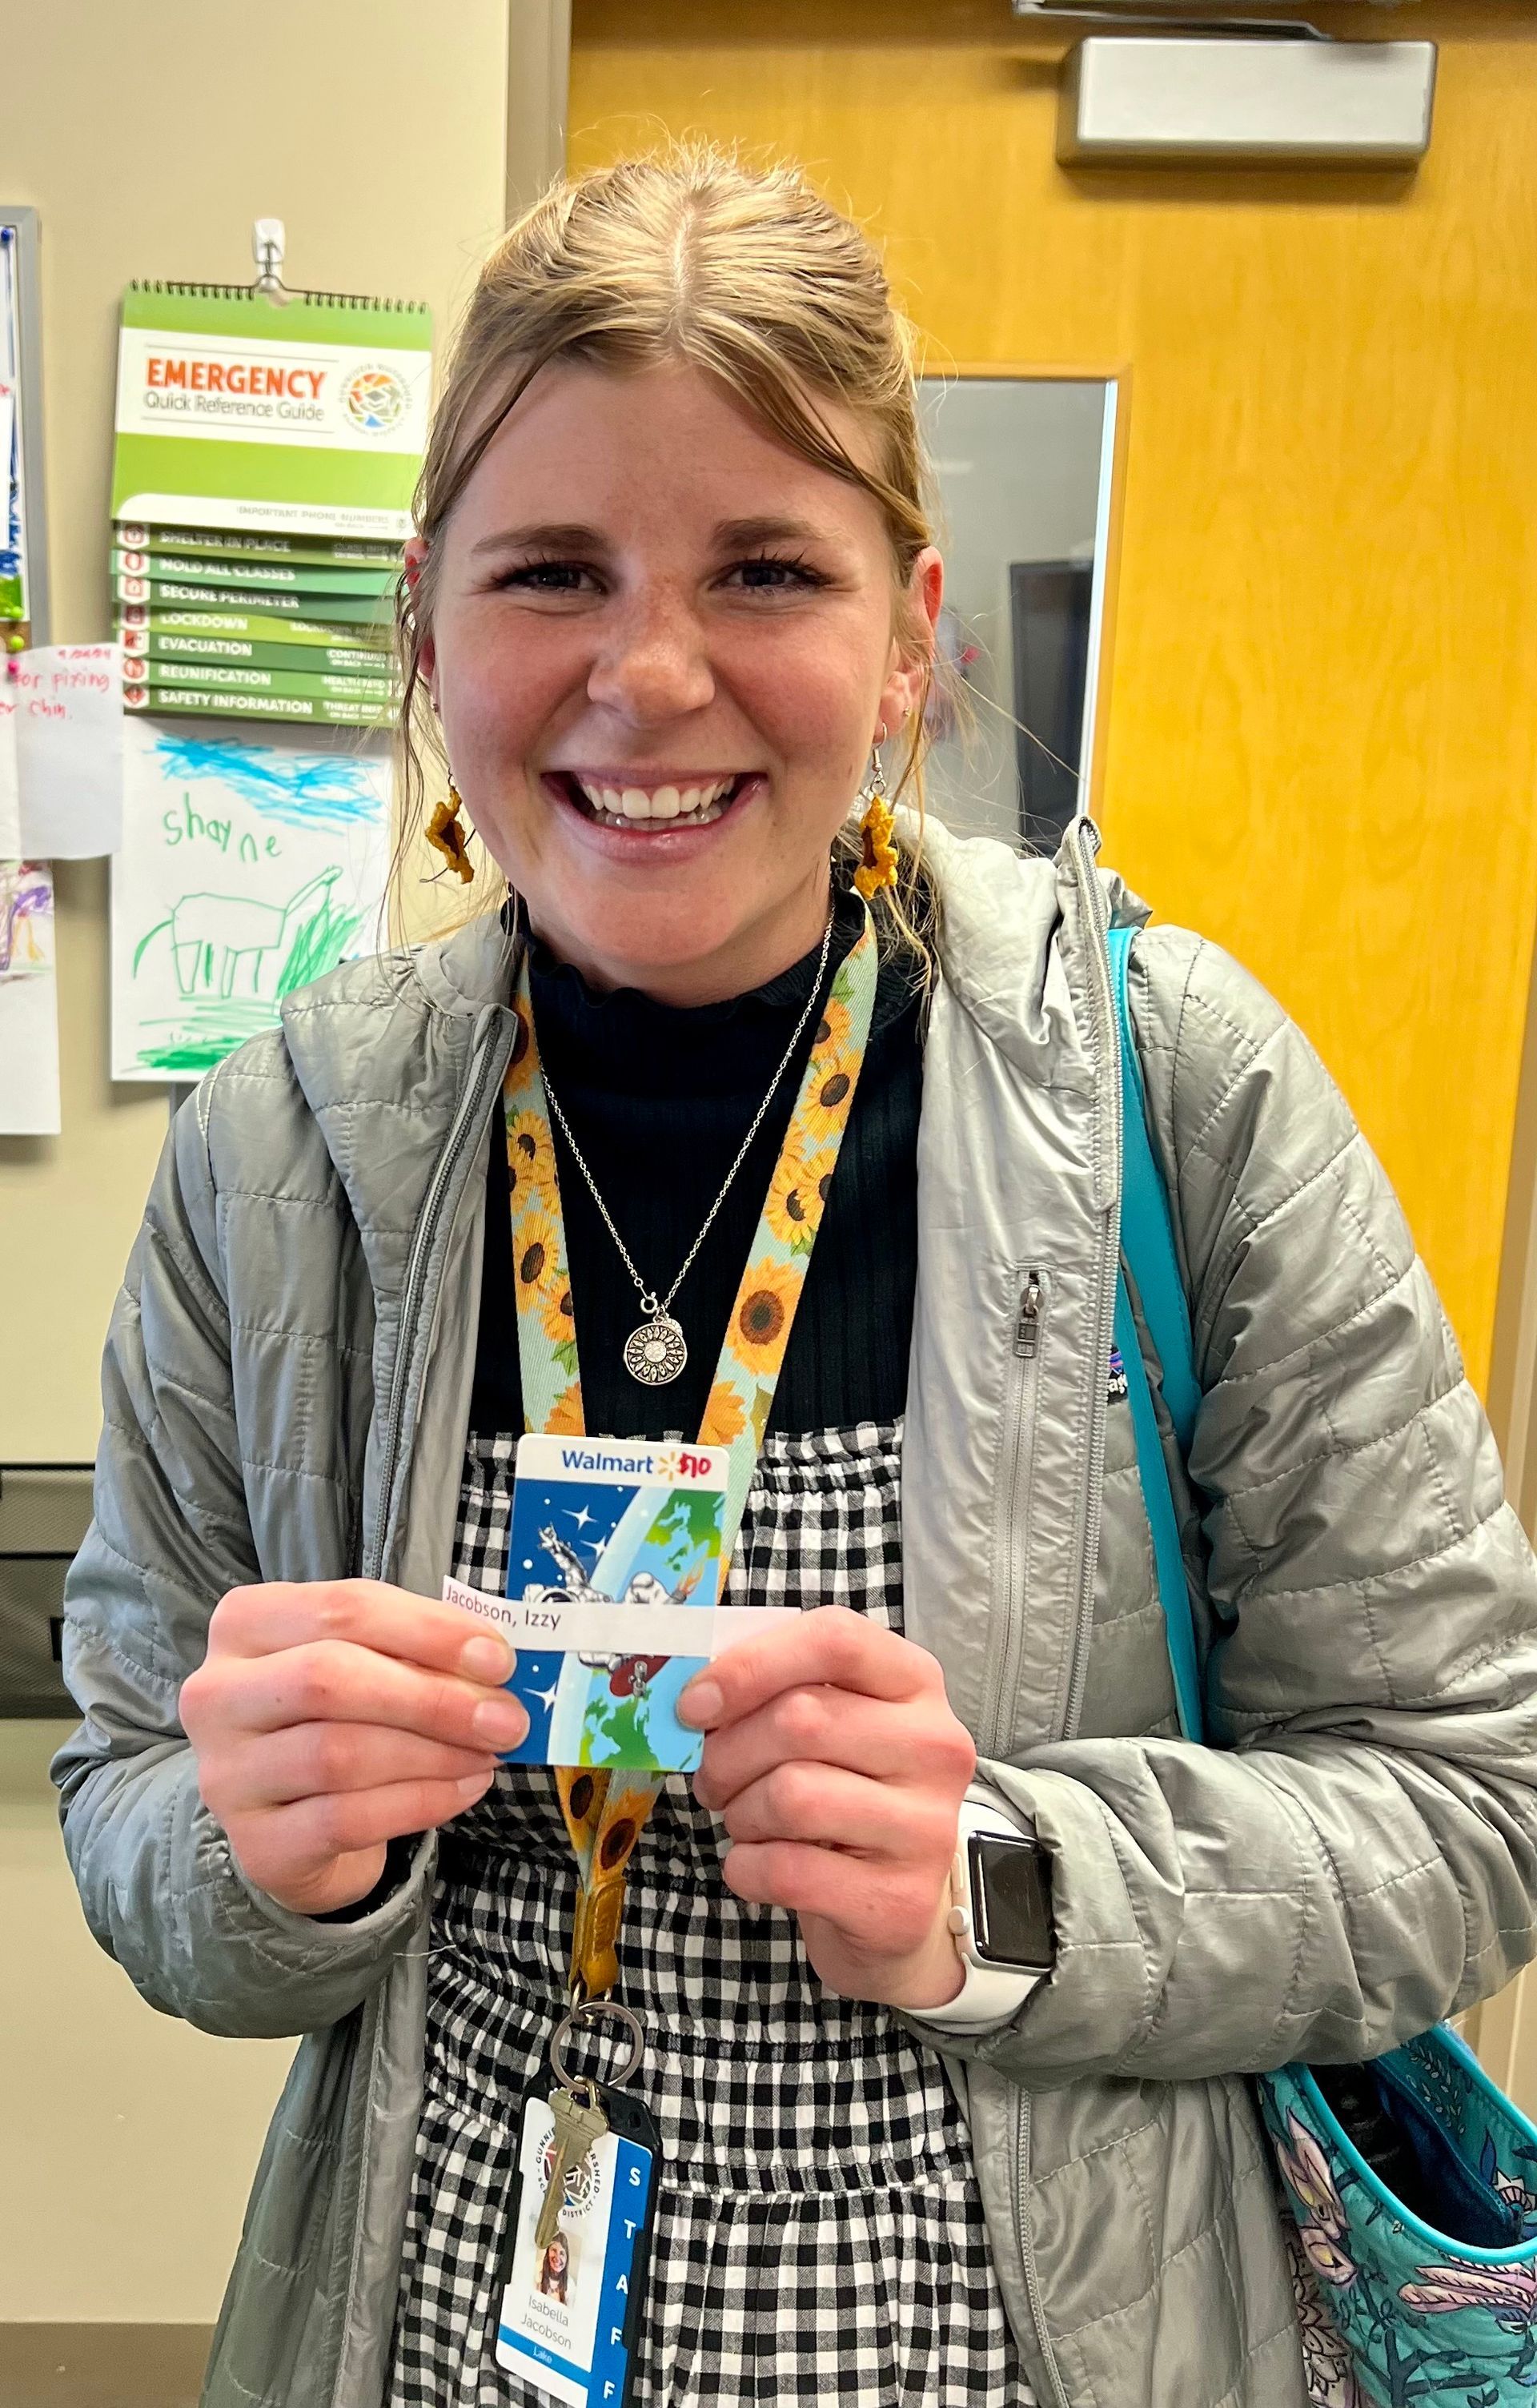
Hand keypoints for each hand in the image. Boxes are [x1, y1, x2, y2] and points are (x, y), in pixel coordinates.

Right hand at [180, 1579, 528, 1915]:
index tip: (498, 1658)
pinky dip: (419, 1803)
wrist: (297, 1821)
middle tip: (505, 1718)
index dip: (430, 1631)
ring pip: (338, 1754)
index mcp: (245, 1623)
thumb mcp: (368, 1663)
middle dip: (433, 1698)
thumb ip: (417, 1651)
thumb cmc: (340, 1717)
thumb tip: (492, 1663)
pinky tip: (464, 1790)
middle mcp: (217, 1694)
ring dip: (433, 1754)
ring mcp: (226, 1773)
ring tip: (488, 1754)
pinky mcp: (255, 1843)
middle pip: (330, 1678)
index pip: (343, 1608)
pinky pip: (345, 1820)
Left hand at [679, 1606, 976, 2009]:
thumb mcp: (828, 1723)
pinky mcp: (899, 1898)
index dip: (751, 1665)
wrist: (891, 1904)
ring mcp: (925, 1827)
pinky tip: (759, 1865)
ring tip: (746, 1820)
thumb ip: (775, 1689)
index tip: (694, 1703)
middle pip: (801, 1720)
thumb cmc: (844, 1792)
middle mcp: (935, 1747)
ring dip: (740, 1813)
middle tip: (713, 1776)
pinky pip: (787, 1870)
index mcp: (914, 1682)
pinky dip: (747, 1868)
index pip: (835, 1641)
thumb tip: (695, 1693)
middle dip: (729, 1752)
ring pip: (791, 1796)